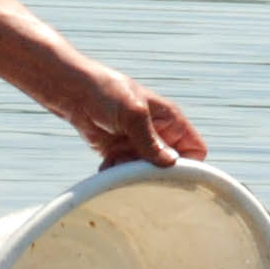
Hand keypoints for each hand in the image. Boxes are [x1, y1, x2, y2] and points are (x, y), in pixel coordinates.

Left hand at [70, 73, 206, 168]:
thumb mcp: (132, 113)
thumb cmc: (107, 91)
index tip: (173, 176)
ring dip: (133, 174)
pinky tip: (106, 163)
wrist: (74, 92)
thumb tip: (171, 163)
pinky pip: (126, 173)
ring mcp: (139, 145)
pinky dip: (117, 173)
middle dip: (155, 173)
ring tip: (117, 162)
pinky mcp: (120, 153)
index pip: (195, 150)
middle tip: (139, 171)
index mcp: (171, 121)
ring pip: (147, 173)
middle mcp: (158, 135)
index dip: (190, 165)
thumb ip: (150, 140)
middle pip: (170, 167)